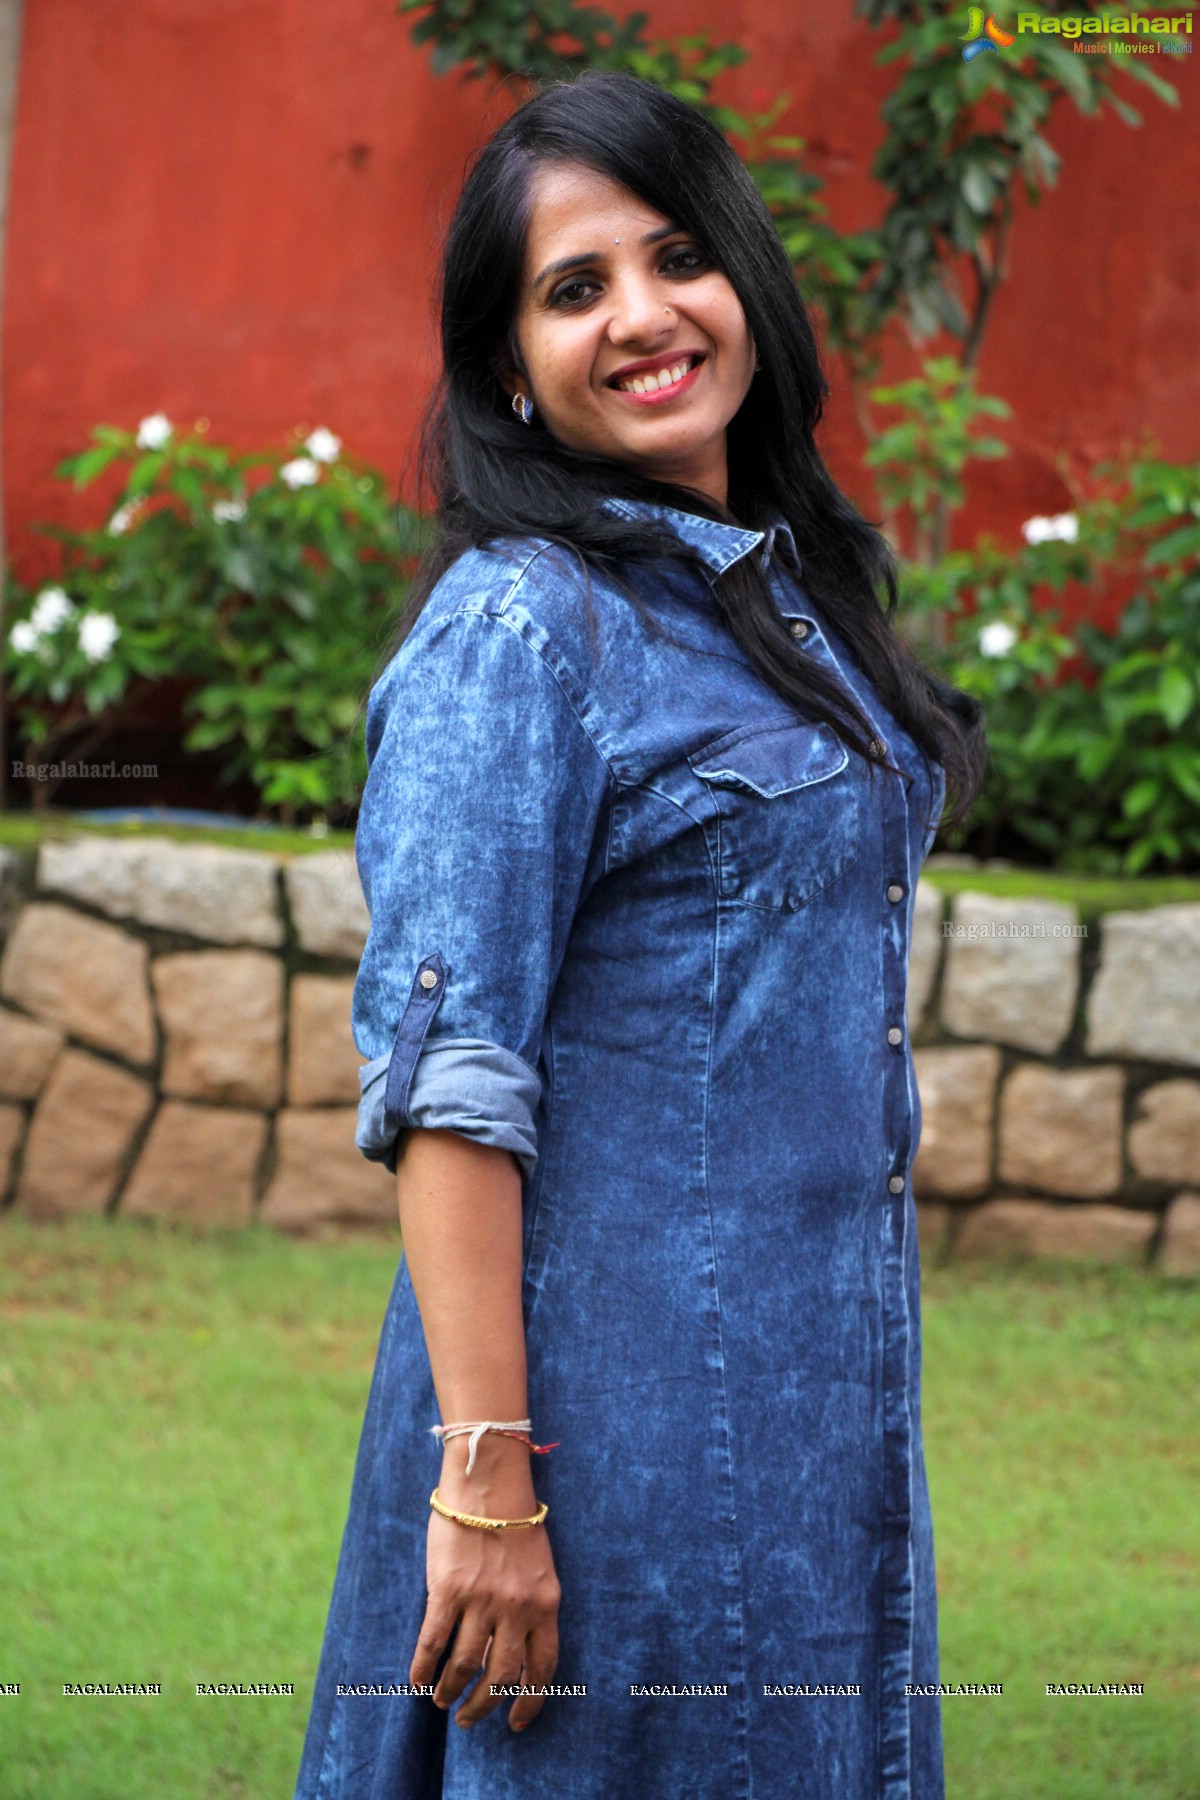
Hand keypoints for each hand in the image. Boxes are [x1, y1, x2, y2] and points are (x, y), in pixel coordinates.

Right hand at [410, 1436, 560, 1732]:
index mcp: (546, 1603)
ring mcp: (482, 1601)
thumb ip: (532, 1606)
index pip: (543, 1669)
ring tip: (442, 1702)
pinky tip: (417, 1682)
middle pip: (501, 1676)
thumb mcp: (539, 1567)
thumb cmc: (514, 1520)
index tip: (516, 1722)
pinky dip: (424, 1668)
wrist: (488, 1483)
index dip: (529, 1703)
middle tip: (470, 1719)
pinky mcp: (448, 1590)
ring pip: (465, 1665)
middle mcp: (516, 1608)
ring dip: (451, 1691)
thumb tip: (513, 1648)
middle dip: (484, 1706)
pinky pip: (434, 1642)